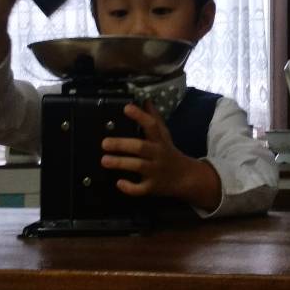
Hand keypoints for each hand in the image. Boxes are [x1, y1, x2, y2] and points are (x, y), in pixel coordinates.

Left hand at [101, 101, 221, 210]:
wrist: (186, 178)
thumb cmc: (169, 153)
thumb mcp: (164, 135)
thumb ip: (154, 118)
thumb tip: (145, 100)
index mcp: (160, 140)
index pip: (152, 125)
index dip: (140, 116)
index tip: (126, 108)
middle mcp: (158, 154)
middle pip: (141, 147)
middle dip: (122, 144)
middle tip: (104, 143)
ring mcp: (156, 171)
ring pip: (139, 166)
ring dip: (121, 163)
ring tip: (104, 160)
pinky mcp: (153, 187)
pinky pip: (141, 189)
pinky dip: (130, 187)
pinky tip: (119, 182)